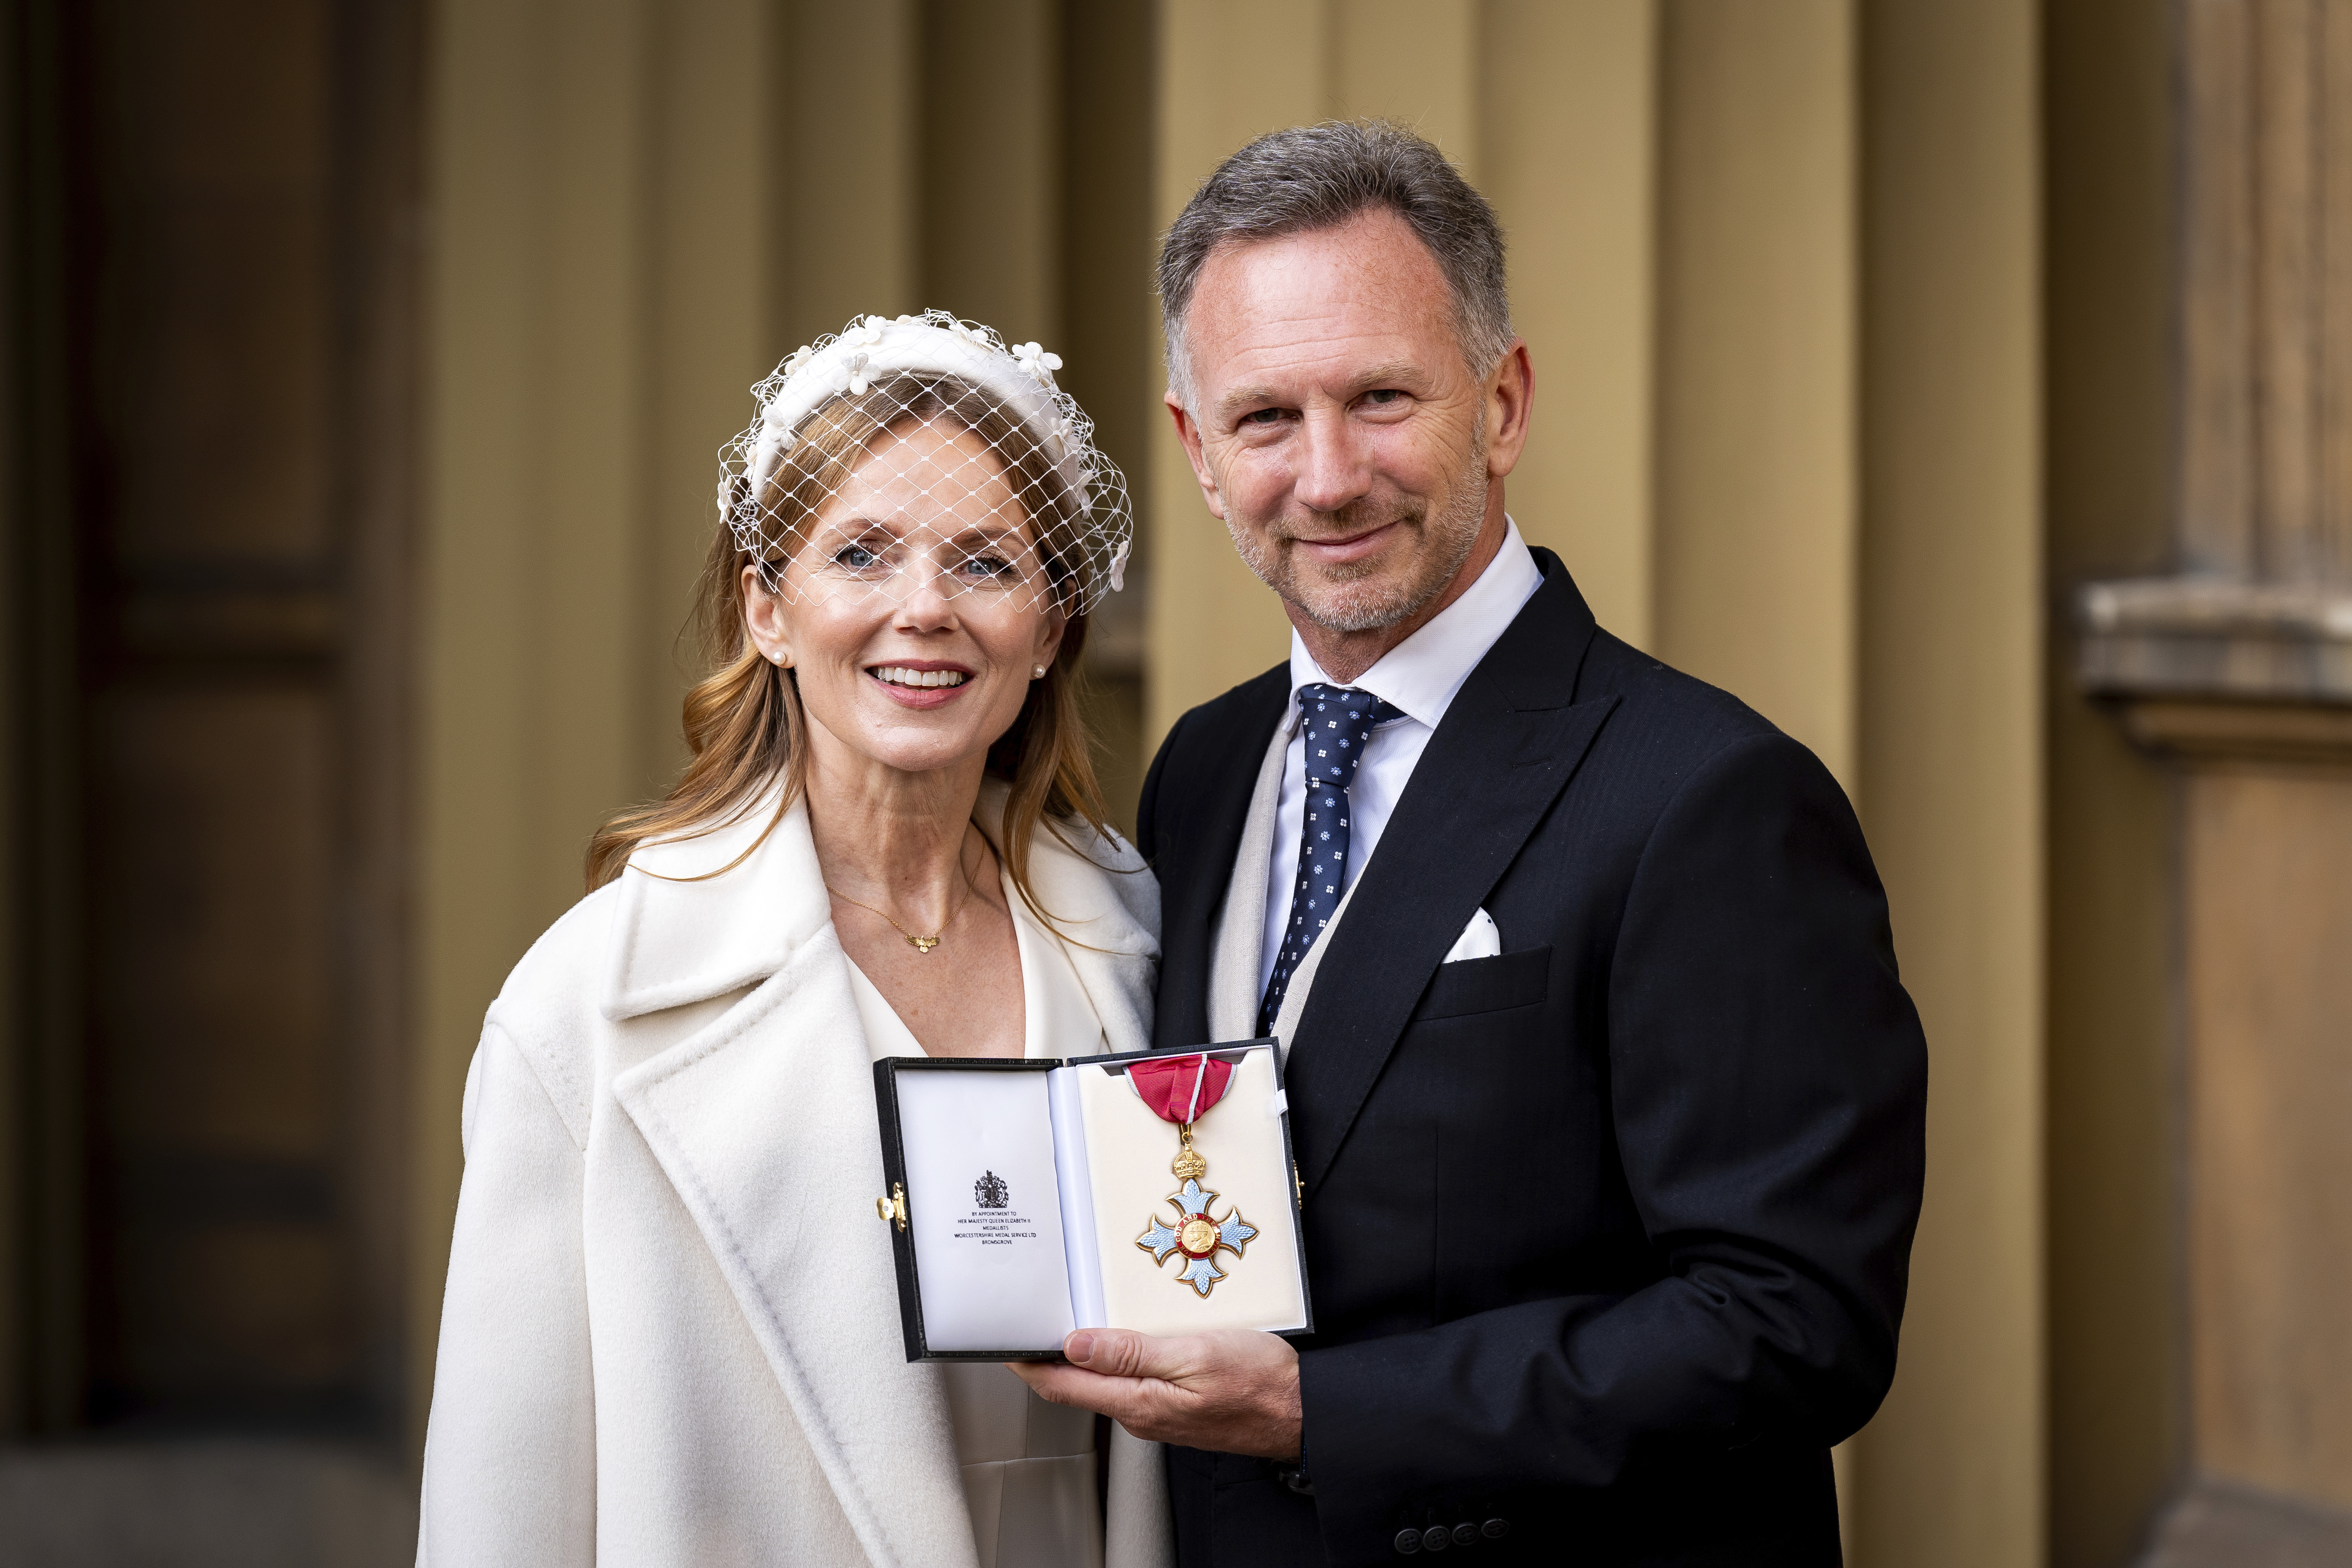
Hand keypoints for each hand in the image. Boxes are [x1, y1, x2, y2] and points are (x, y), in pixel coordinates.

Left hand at [1010, 1327, 1301, 1458]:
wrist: (1303, 1412)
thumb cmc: (1259, 1383)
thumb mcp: (1193, 1354)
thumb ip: (1132, 1352)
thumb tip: (1076, 1345)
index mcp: (1138, 1401)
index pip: (1062, 1385)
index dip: (1025, 1362)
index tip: (1002, 1338)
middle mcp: (1140, 1412)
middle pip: (1076, 1384)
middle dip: (1045, 1355)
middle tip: (1026, 1318)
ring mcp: (1158, 1411)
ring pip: (1102, 1381)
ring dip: (1078, 1353)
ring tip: (1061, 1318)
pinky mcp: (1175, 1403)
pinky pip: (1130, 1380)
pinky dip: (1112, 1356)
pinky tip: (1116, 1334)